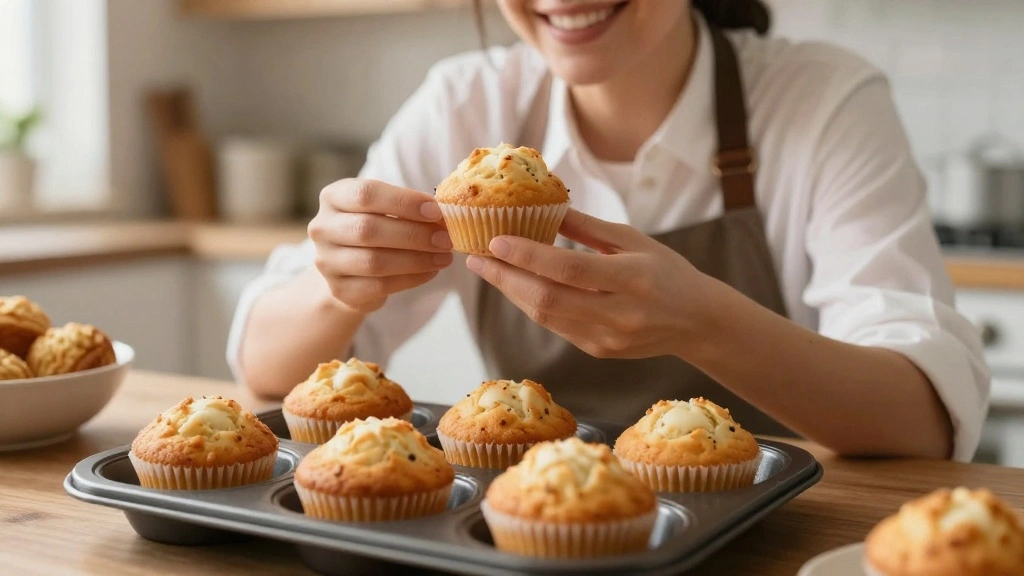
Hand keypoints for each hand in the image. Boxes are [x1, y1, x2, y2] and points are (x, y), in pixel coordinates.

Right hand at [307, 178, 452, 313]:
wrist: (349, 269)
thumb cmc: (375, 228)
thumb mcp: (386, 209)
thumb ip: (409, 208)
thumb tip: (445, 214)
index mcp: (333, 197)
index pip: (366, 194)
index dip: (404, 202)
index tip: (436, 211)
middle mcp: (322, 227)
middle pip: (368, 229)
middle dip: (413, 234)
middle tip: (445, 239)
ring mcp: (327, 261)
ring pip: (374, 262)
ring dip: (416, 259)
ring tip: (444, 257)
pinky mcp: (339, 290)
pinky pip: (379, 286)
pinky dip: (410, 279)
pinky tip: (430, 272)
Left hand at [465, 209, 711, 358]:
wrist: (698, 323)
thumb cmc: (668, 272)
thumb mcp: (635, 240)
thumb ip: (588, 228)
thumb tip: (546, 206)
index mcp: (632, 279)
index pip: (568, 269)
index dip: (528, 256)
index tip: (495, 240)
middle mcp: (619, 314)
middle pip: (548, 299)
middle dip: (505, 278)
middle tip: (476, 256)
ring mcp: (607, 338)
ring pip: (546, 317)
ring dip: (511, 293)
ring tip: (488, 269)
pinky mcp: (598, 351)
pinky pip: (556, 327)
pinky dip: (532, 305)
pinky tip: (515, 287)